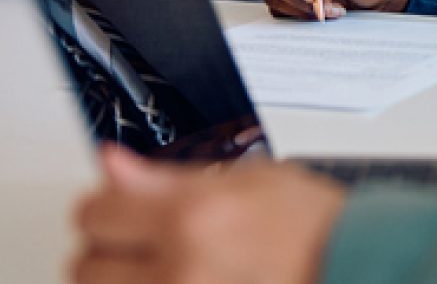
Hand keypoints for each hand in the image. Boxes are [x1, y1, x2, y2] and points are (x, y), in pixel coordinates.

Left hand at [72, 145, 345, 283]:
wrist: (351, 265)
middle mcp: (178, 270)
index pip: (93, 212)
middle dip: (108, 248)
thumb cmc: (312, 225)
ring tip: (165, 266)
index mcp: (191, 216)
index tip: (120, 206)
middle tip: (144, 241)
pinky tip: (175, 277)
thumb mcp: (246, 177)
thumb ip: (166, 177)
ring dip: (122, 279)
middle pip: (85, 264)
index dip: (106, 203)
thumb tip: (112, 165)